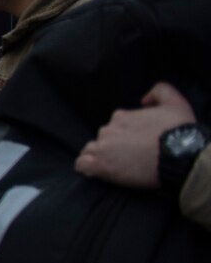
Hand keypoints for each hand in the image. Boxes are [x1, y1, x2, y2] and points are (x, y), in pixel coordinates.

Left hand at [75, 82, 196, 189]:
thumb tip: (144, 99)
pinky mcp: (101, 166)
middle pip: (104, 137)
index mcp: (121, 116)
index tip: (136, 142)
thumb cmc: (178, 130)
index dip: (125, 134)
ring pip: (91, 150)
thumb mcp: (174, 102)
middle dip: (113, 145)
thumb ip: (159, 91)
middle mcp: (108, 130)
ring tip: (115, 165)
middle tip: (130, 156)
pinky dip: (86, 167)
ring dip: (99, 156)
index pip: (115, 124)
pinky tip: (96, 171)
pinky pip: (82, 165)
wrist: (180, 154)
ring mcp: (103, 148)